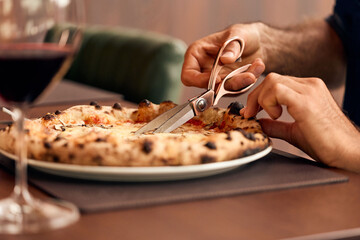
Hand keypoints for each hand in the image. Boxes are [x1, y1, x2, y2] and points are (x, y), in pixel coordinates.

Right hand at [181, 23, 265, 89]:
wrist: (257, 42)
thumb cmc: (243, 34)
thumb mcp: (238, 34)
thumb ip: (231, 46)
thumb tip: (224, 59)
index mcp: (196, 55)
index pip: (188, 76)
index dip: (200, 81)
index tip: (219, 78)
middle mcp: (203, 70)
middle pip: (208, 87)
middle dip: (230, 83)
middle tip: (248, 76)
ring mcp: (216, 79)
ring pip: (225, 91)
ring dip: (242, 82)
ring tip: (256, 67)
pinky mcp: (228, 86)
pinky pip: (236, 90)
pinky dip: (249, 81)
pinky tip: (257, 67)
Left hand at [241, 73, 359, 171]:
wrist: (347, 153)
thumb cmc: (326, 144)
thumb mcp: (293, 131)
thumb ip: (276, 125)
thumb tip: (259, 122)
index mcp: (307, 89)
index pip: (276, 82)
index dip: (259, 95)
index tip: (251, 112)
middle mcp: (309, 85)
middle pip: (271, 78)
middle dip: (255, 96)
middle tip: (250, 114)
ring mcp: (309, 90)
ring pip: (272, 80)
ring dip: (260, 99)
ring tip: (269, 117)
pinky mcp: (306, 101)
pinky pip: (276, 90)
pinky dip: (267, 102)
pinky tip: (276, 116)